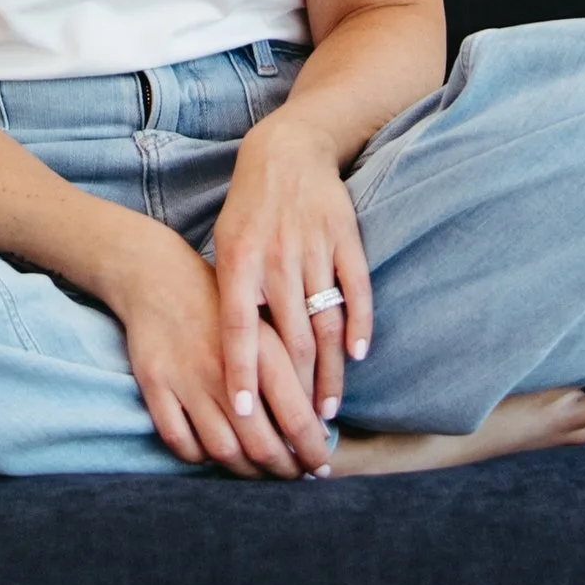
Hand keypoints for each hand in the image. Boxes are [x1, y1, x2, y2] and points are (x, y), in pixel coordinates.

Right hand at [102, 221, 335, 477]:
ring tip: (260, 472)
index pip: (297, 417)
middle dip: (284, 470)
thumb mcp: (263, 326)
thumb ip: (289, 369)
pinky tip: (214, 455)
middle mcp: (225, 368)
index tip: (321, 466)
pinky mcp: (155, 386)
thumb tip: (317, 423)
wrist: (158, 276)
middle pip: (261, 443)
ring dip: (246, 471)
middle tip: (294, 477)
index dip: (312, 451)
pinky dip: (199, 457)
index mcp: (261, 350)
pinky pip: (180, 442)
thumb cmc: (221, 306)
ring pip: (223, 450)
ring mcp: (188, 380)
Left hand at [209, 105, 374, 444]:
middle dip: (295, 391)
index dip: (241, 373)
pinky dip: (359, 325)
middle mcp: (275, 258)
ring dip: (328, 373)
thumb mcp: (224, 246)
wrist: (286, 151)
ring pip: (324, 324)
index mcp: (239, 262)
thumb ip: (229, 296)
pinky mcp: (344, 238)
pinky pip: (356, 290)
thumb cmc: (248, 209)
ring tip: (327, 410)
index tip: (245, 415)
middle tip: (299, 432)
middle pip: (289, 340)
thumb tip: (226, 358)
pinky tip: (357, 356)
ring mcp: (313, 248)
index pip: (238, 329)